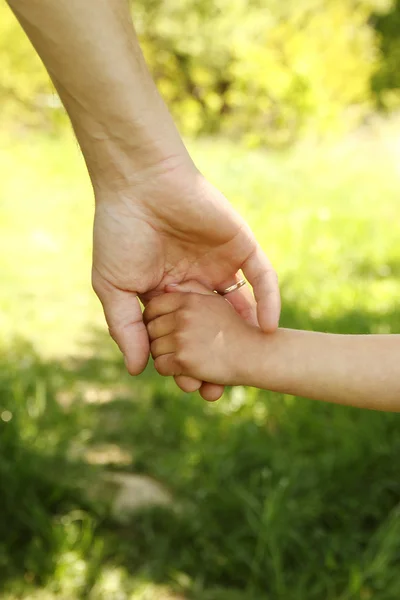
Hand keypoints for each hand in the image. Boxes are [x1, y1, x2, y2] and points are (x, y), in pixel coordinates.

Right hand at [92, 158, 279, 398]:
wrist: (139, 184)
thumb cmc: (120, 233)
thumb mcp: (114, 288)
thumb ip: (127, 328)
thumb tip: (138, 369)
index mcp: (167, 292)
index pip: (181, 335)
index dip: (184, 360)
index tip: (188, 384)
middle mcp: (196, 282)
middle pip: (212, 329)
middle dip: (215, 358)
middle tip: (218, 389)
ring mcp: (221, 265)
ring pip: (239, 309)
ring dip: (246, 337)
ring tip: (248, 368)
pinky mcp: (241, 246)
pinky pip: (261, 277)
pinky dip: (268, 301)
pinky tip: (269, 327)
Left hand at [144, 284, 261, 387]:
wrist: (258, 354)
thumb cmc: (239, 329)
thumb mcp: (216, 302)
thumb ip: (192, 291)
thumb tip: (166, 287)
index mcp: (190, 299)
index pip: (154, 307)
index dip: (154, 319)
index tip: (163, 329)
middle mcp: (184, 315)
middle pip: (151, 328)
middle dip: (160, 339)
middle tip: (175, 347)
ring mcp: (183, 337)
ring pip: (154, 349)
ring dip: (166, 356)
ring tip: (185, 358)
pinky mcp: (184, 359)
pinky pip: (161, 366)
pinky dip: (171, 371)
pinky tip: (187, 370)